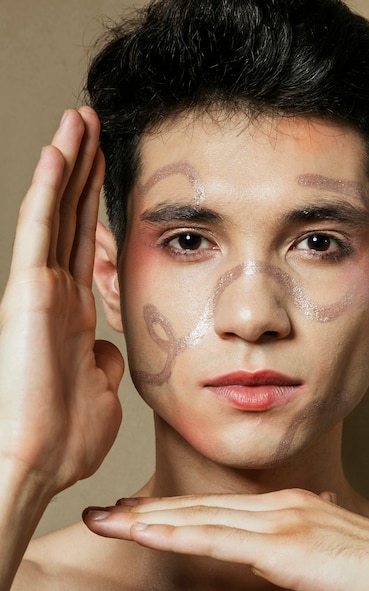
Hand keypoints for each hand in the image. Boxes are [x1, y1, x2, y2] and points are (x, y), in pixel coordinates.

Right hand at [0, 107, 123, 496]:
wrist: (36, 462)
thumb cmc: (66, 435)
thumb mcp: (102, 388)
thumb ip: (104, 358)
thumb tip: (109, 345)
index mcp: (73, 312)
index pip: (87, 243)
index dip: (96, 204)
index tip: (110, 170)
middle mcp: (55, 292)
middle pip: (71, 217)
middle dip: (84, 171)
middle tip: (96, 126)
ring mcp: (39, 289)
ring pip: (55, 211)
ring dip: (68, 164)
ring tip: (81, 120)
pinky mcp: (27, 291)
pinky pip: (40, 230)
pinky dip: (50, 189)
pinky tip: (60, 151)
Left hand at [84, 489, 368, 590]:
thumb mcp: (328, 546)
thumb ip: (301, 536)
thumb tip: (284, 535)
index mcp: (285, 505)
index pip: (215, 506)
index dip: (173, 508)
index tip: (138, 511)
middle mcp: (275, 504)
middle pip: (197, 507)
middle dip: (145, 510)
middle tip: (105, 511)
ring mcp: (276, 521)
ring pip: (197, 519)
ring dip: (146, 520)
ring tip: (106, 521)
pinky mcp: (280, 546)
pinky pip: (215, 541)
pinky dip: (174, 536)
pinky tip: (143, 534)